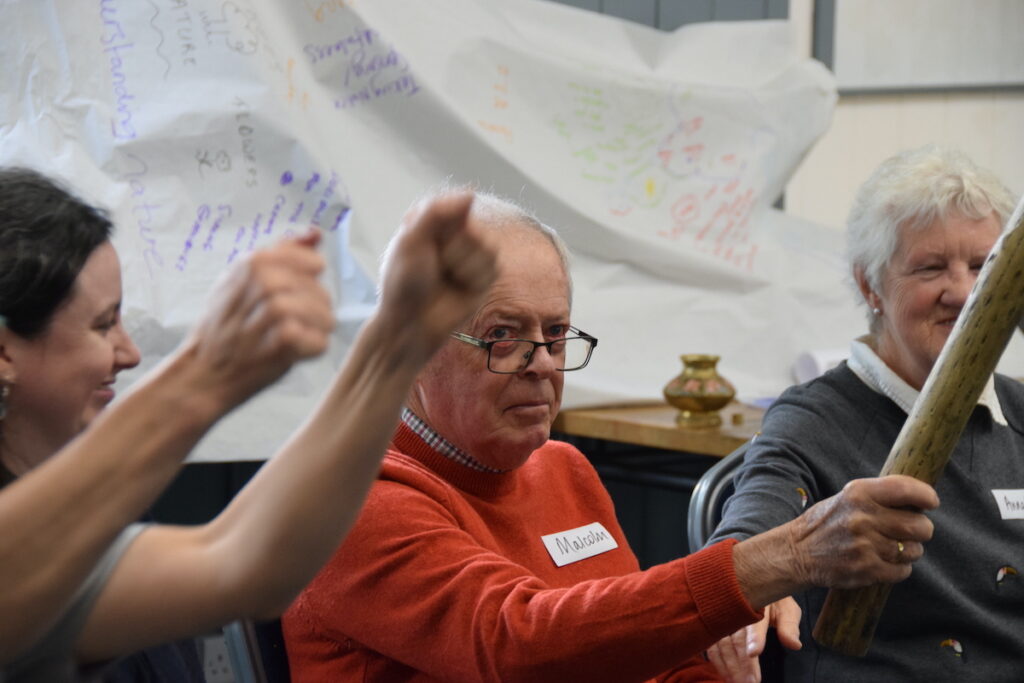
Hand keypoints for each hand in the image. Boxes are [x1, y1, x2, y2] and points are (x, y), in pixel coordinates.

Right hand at [186, 229, 333, 407]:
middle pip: (320, 290)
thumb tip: (315, 232)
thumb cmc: (224, 325)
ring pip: (324, 313)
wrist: (202, 370)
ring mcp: (272, 312)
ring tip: (300, 336)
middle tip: (299, 322)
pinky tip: (296, 351)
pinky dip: (312, 349)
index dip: (311, 282)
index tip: (295, 294)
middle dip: (317, 308)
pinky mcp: (281, 343)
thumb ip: (283, 253)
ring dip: (318, 329)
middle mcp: (263, 282)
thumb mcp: (241, 278)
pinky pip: (319, 340)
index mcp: (253, 261)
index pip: (314, 261)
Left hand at [376, 192, 497, 360]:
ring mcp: (473, 254)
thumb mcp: (410, 241)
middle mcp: (456, 233)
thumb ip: (437, 213)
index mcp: (435, 219)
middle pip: (473, 225)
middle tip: (434, 264)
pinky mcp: (485, 275)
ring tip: (446, 277)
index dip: (446, 222)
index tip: (429, 240)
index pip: (456, 203)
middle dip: (453, 247)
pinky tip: (460, 287)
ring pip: (487, 246)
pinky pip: (493, 266)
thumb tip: (470, 193)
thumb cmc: (402, 284)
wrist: (410, 324)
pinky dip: (474, 277)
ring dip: (463, 264)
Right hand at [705, 597, 800, 682]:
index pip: (754, 621)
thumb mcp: (786, 609)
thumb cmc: (772, 600)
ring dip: (729, 666)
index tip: (754, 653)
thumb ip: (789, 626)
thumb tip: (795, 645)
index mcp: (756, 601)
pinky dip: (717, 663)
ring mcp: (720, 616)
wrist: (750, 584)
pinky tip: (726, 675)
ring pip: (720, 644)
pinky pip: (711, 646)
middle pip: (735, 638)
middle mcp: (734, 608)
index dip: (754, 637)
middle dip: (742, 663)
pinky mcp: (712, 626)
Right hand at [788, 475, 937, 588]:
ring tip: (892, 548)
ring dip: (910, 551)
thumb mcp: (847, 498)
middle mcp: (862, 517)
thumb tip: (921, 499)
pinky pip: (903, 570)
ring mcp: (865, 545)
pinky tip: (885, 562)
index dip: (926, 495)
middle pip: (919, 525)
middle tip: (912, 530)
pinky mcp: (866, 570)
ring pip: (914, 550)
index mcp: (858, 493)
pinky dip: (899, 568)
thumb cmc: (827, 522)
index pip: (906, 489)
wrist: (797, 553)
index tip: (931, 502)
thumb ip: (879, 496)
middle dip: (922, 529)